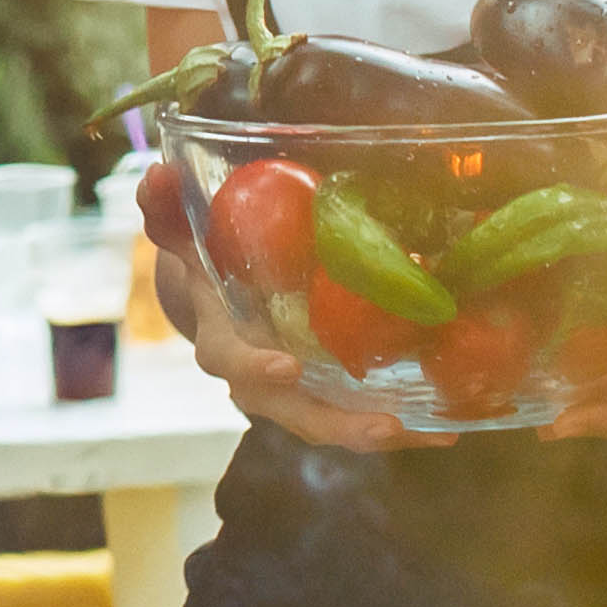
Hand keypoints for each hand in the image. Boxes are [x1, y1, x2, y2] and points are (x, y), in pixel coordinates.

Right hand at [135, 154, 438, 454]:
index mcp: (221, 342)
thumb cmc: (205, 267)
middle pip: (294, 413)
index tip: (286, 366)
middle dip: (339, 424)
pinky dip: (403, 428)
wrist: (217, 305)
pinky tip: (449, 425)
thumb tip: (157, 172)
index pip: (229, 361)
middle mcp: (258, 381)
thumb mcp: (183, 236)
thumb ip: (167, 208)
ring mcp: (295, 395)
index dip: (254, 368)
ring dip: (381, 434)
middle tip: (384, 426)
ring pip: (334, 425)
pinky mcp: (326, 397)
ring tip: (433, 431)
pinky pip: (360, 418)